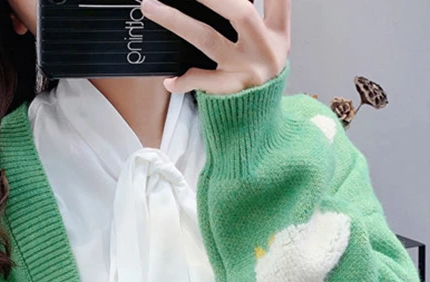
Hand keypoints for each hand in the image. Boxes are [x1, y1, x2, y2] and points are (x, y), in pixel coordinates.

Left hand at [140, 0, 290, 94]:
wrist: (259, 120)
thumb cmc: (262, 77)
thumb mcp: (276, 44)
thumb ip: (268, 13)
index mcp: (277, 34)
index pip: (277, 0)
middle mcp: (263, 50)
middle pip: (240, 12)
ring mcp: (245, 71)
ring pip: (208, 40)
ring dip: (177, 22)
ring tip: (151, 7)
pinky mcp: (229, 92)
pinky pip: (201, 82)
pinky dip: (183, 80)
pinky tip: (169, 80)